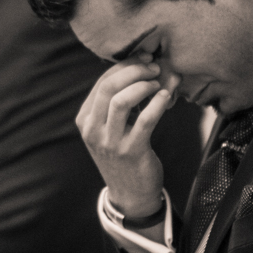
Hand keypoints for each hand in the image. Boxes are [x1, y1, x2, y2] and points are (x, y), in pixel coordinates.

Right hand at [76, 57, 180, 217]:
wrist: (131, 193)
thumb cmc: (125, 152)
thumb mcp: (113, 127)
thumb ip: (121, 101)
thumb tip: (147, 67)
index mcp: (85, 119)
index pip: (102, 82)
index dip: (125, 65)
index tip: (146, 58)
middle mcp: (92, 129)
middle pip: (109, 87)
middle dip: (134, 70)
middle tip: (154, 67)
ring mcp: (109, 142)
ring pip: (121, 101)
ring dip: (144, 86)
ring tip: (159, 83)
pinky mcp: (131, 151)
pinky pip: (145, 120)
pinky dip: (157, 104)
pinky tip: (167, 96)